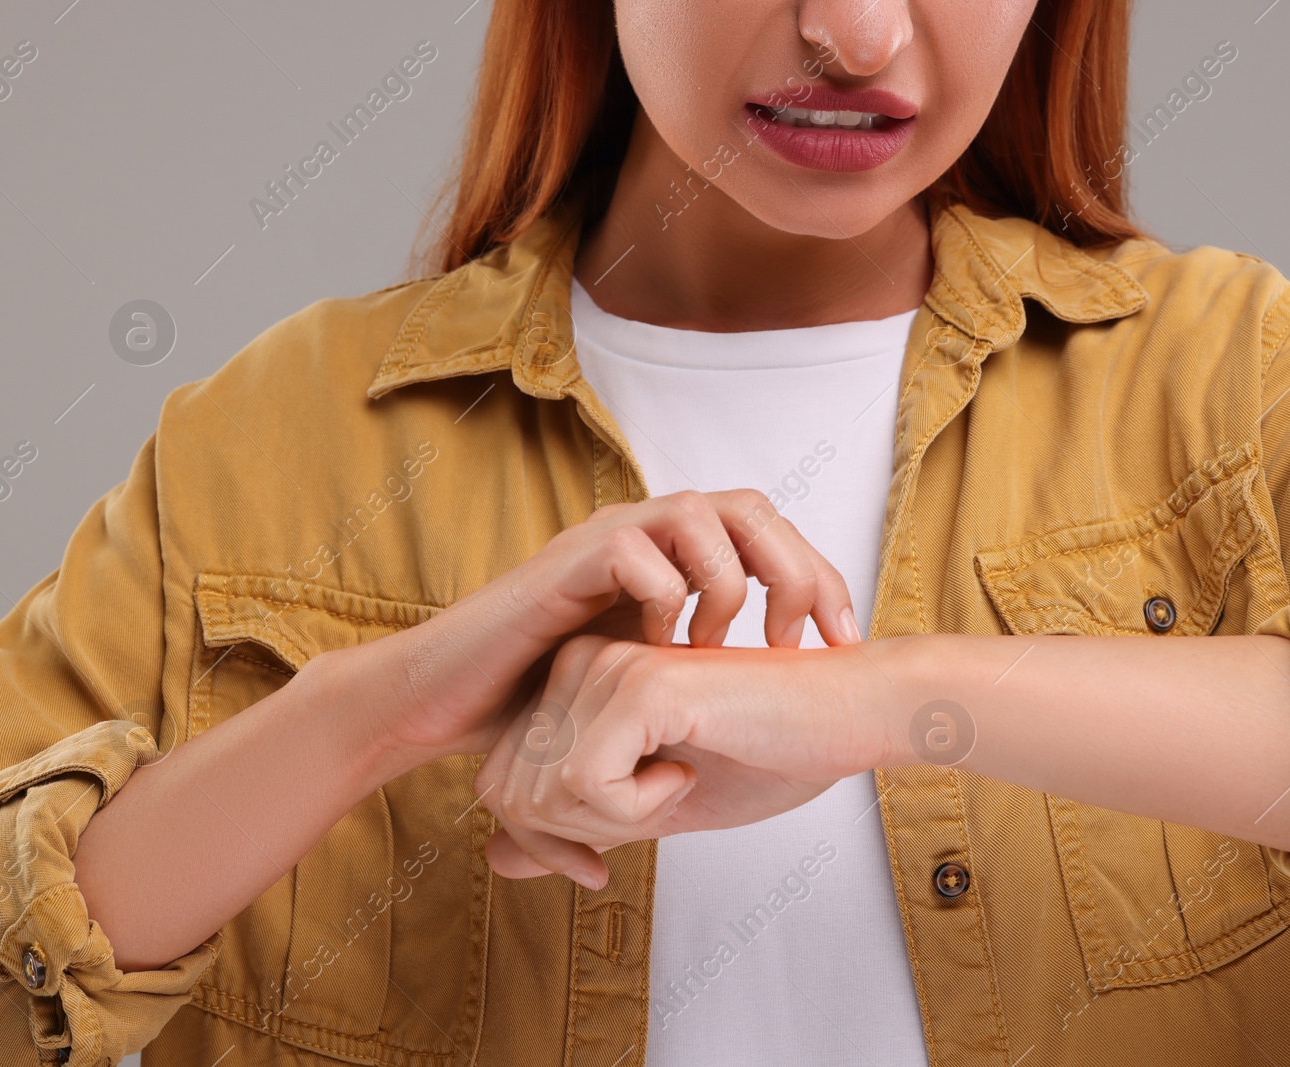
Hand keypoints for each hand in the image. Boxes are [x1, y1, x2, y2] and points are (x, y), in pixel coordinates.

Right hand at [340, 489, 862, 769]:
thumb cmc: (536, 701)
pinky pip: (634, 547)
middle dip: (796, 569)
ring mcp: (603, 542)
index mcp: (672, 559)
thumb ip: (690, 695)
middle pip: (750, 507)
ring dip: (729, 580)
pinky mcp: (564, 564)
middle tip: (804, 640)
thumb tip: (745, 741)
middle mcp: (644, 537)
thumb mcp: (638, 692)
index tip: (844, 644)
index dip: (821, 579)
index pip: (770, 534)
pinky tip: (660, 648)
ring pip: (700, 512)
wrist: (445, 701)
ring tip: (726, 645)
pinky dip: (663, 594)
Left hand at [473, 632, 892, 888]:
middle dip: (575, 837)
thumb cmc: (765, 755)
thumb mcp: (649, 810)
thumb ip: (574, 827)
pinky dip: (640, 806)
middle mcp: (580, 662)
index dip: (542, 844)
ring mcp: (607, 666)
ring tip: (679, 778)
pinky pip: (586, 781)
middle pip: (509, 793)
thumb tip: (493, 858)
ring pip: (542, 791)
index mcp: (576, 681)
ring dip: (616, 819)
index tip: (607, 851)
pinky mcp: (640, 683)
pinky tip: (688, 767)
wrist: (846, 720)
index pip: (497, 784)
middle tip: (655, 808)